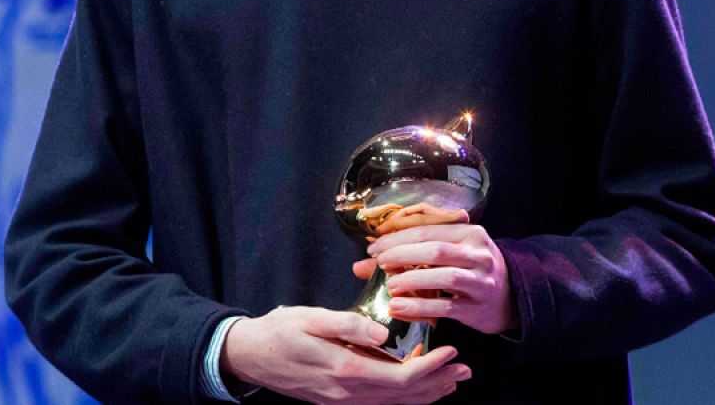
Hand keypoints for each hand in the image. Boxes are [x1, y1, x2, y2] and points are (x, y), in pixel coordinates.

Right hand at [221, 306, 469, 403]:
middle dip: (438, 383)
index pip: (401, 377)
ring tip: (451, 381)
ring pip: (395, 403)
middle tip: (465, 369)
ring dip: (426, 393)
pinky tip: (415, 389)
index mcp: (345, 370)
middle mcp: (348, 392)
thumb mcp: (310, 318)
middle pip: (405, 395)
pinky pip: (380, 403)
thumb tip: (382, 332)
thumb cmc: (279, 331)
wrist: (249, 356)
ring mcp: (343, 400)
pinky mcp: (338, 400)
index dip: (431, 367)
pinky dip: (405, 398)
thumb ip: (346, 324)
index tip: (451, 350)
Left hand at [355, 220, 517, 335]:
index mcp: (469, 233)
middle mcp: (478, 254)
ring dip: (413, 279)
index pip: (428, 231)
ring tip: (389, 286)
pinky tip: (398, 308)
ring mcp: (481, 282)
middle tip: (379, 263)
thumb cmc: (470, 270)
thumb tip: (361, 264)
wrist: (510, 298)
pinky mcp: (477, 308)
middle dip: (403, 255)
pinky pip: (446, 307)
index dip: (398, 238)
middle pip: (436, 250)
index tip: (373, 248)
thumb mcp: (448, 255)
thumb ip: (409, 255)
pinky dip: (419, 307)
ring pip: (445, 276)